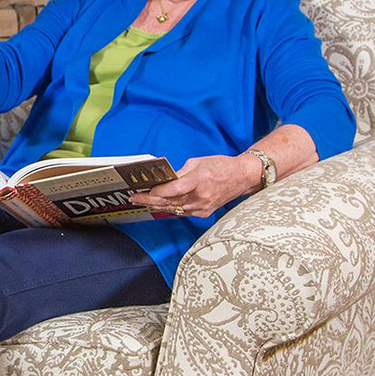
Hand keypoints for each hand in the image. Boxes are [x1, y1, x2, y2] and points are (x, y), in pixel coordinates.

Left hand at [129, 154, 259, 218]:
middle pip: (169, 201)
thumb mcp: (197, 163)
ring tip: (141, 201)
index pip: (173, 189)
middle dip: (149, 200)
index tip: (143, 190)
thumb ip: (179, 173)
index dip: (157, 191)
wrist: (242, 177)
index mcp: (199, 180)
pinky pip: (182, 212)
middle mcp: (200, 197)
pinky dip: (169, 208)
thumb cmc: (220, 166)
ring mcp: (202, 207)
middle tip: (133, 198)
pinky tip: (157, 205)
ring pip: (173, 209)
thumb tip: (163, 179)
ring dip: (156, 205)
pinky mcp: (203, 213)